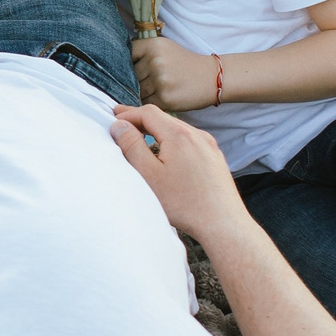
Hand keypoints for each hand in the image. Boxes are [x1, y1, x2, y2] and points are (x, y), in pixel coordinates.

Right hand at [110, 103, 247, 241]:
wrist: (222, 223)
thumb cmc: (184, 203)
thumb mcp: (148, 175)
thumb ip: (131, 146)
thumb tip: (120, 125)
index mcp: (179, 135)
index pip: (148, 113)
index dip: (128, 114)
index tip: (113, 118)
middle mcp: (197, 135)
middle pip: (164, 118)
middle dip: (141, 119)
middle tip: (122, 121)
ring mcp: (209, 146)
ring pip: (178, 130)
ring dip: (157, 130)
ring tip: (141, 137)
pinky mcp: (215, 158)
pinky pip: (190, 142)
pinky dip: (173, 141)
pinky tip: (166, 154)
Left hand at [132, 38, 220, 110]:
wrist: (213, 78)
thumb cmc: (185, 64)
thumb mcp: (165, 48)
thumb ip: (143, 53)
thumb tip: (118, 66)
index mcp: (153, 45)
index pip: (127, 55)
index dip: (130, 64)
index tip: (138, 68)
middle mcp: (155, 61)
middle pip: (130, 75)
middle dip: (137, 80)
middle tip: (153, 81)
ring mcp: (160, 80)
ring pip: (137, 91)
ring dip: (143, 93)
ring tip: (159, 89)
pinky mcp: (164, 98)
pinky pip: (145, 103)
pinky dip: (150, 103)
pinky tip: (162, 97)